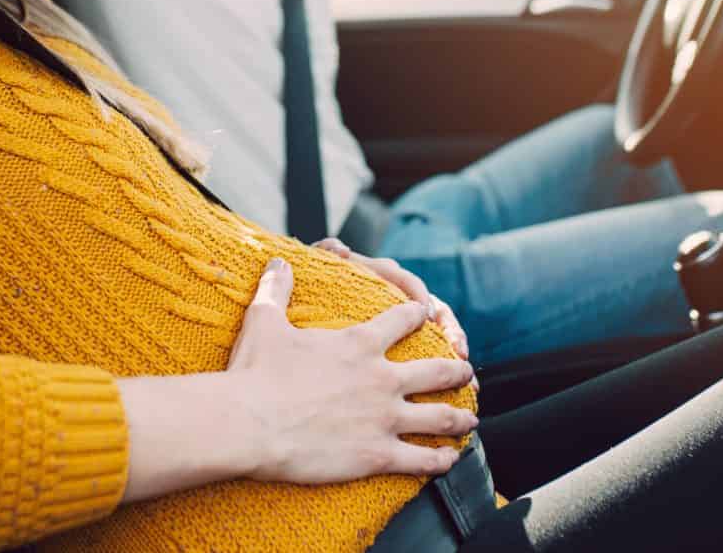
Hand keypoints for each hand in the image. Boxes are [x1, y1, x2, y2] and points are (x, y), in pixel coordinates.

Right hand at [226, 258, 477, 483]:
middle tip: (468, 371)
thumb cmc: (255, 372)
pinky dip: (440, 460)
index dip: (418, 314)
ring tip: (472, 417)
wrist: (250, 423)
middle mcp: (381, 378)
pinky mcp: (377, 455)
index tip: (428, 312)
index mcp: (359, 344)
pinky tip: (451, 460)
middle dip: (456, 370)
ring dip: (460, 416)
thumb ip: (275, 290)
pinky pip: (421, 459)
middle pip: (435, 370)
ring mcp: (384, 418)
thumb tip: (277, 261)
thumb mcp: (264, 321)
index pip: (402, 320)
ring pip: (439, 417)